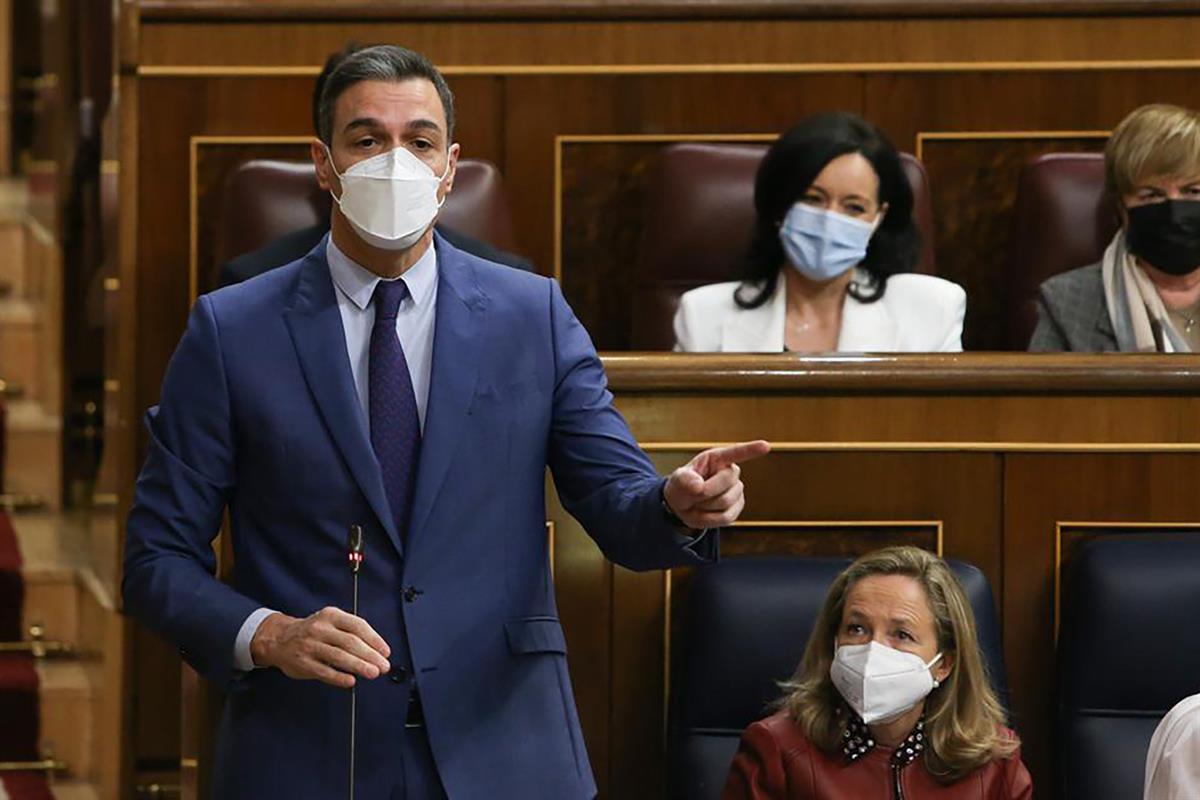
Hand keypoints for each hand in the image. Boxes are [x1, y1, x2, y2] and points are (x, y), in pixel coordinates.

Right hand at [250, 607, 391, 688]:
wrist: (279, 639)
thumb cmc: (314, 631)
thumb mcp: (330, 621)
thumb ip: (351, 632)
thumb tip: (377, 650)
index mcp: (331, 615)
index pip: (358, 626)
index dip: (375, 640)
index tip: (386, 652)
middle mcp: (320, 629)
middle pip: (350, 642)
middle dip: (370, 655)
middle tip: (384, 666)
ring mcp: (310, 646)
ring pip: (339, 657)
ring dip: (359, 666)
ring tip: (373, 673)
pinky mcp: (303, 663)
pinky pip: (324, 671)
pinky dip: (339, 677)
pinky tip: (351, 681)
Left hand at [663, 440, 770, 529]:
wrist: (682, 506)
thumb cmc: (682, 486)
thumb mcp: (677, 480)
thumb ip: (684, 480)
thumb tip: (698, 487)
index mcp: (717, 459)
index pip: (736, 453)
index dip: (751, 449)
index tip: (766, 446)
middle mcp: (731, 473)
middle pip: (726, 483)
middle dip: (704, 492)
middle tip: (691, 494)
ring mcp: (736, 491)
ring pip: (725, 502)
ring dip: (704, 507)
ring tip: (697, 503)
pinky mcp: (737, 508)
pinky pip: (725, 517)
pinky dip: (709, 519)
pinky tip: (703, 512)